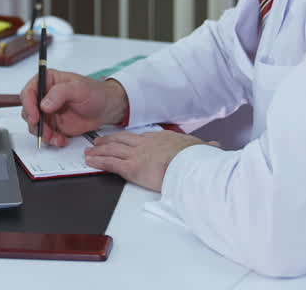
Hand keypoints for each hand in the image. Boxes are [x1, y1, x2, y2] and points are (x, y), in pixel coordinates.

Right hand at [20, 69, 127, 147]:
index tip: (34, 117)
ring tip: (55, 137)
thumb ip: (60, 93)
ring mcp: (49, 112)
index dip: (28, 105)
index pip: (29, 92)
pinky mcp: (54, 125)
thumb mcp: (79, 88)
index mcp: (48, 81)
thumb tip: (44, 104)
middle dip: (35, 123)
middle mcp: (45, 96)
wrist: (107, 109)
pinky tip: (62, 140)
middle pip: (28, 110)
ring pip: (35, 125)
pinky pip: (46, 134)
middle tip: (44, 131)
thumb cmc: (95, 93)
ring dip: (43, 134)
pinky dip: (51, 140)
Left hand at [84, 130, 217, 191]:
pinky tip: (90, 161)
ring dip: (99, 150)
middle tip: (98, 141)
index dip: (130, 138)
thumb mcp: (203, 149)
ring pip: (113, 150)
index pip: (141, 137)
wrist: (190, 164)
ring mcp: (137, 155)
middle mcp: (146, 144)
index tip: (124, 139)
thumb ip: (206, 147)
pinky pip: (110, 163)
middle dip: (108, 140)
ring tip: (89, 151)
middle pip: (122, 140)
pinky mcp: (131, 168)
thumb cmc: (196, 158)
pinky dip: (98, 162)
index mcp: (162, 139)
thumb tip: (216, 146)